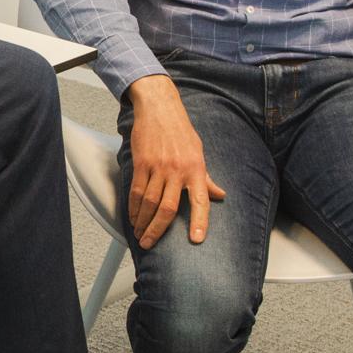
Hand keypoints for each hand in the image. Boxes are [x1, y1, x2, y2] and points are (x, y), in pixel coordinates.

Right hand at [125, 74, 224, 248]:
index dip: (199, 221)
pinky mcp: (141, 162)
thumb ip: (206, 178)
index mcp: (196, 169)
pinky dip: (133, 207)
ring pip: (149, 202)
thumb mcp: (198, 152)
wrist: (159, 108)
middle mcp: (177, 170)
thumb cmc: (180, 130)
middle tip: (149, 244)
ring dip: (142, 221)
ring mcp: (158, 166)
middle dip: (157, 229)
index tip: (196, 240)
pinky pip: (135, 190)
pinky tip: (132, 217)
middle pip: (167, 207)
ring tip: (139, 234)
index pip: (200, 200)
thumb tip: (220, 195)